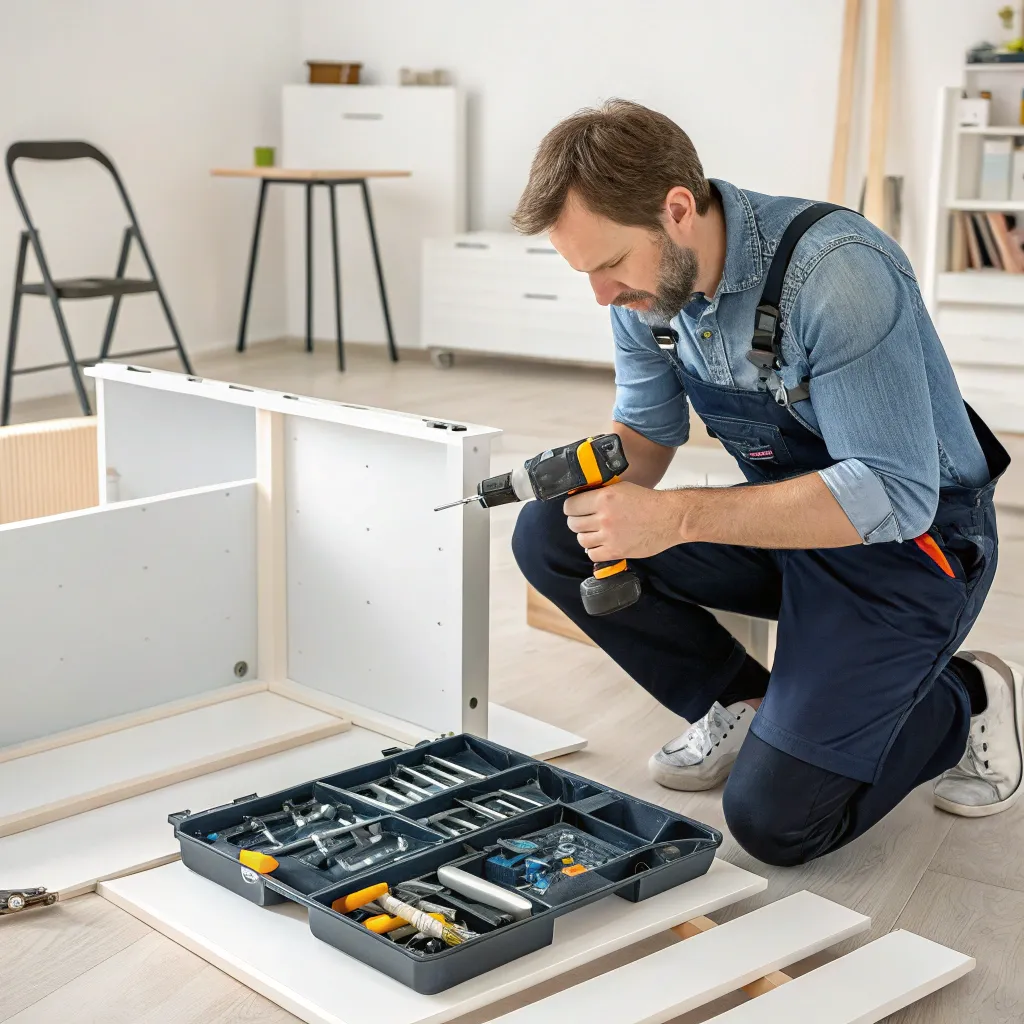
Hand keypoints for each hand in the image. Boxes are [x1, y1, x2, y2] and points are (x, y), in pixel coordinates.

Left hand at [563, 482, 684, 560]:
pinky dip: (594, 550)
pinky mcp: (616, 551)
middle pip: (573, 524)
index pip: (570, 506)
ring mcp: (609, 536)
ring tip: (595, 532)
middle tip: (585, 520)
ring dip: (586, 536)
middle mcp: (603, 518)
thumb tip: (582, 498)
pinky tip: (602, 544)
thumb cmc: (648, 501)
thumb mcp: (621, 488)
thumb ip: (601, 493)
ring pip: (581, 539)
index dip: (572, 508)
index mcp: (603, 498)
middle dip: (577, 521)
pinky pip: (592, 554)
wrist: (669, 517)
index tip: (575, 509)